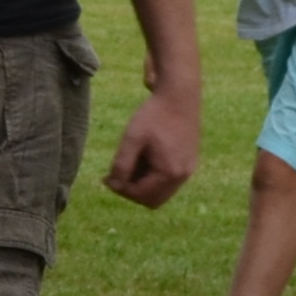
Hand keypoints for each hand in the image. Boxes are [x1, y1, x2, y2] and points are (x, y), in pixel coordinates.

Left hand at [103, 85, 195, 208]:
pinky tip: (144, 157)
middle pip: (153, 200)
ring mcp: (188, 169)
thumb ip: (122, 164)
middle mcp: (183, 176)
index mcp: (170, 172)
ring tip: (130, 162)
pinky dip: (154, 176)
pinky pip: (169, 180)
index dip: (120, 190)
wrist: (179, 95)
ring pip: (161, 192)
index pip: (141, 196)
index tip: (106, 177)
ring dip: (143, 184)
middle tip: (116, 174)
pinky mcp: (189, 161)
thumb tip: (114, 185)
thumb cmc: (154, 115)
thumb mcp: (132, 139)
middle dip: (132, 191)